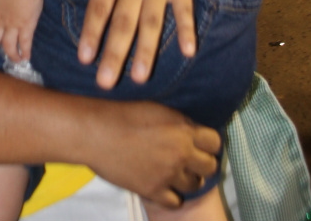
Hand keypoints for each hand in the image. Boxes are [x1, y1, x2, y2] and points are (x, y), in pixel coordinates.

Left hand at [41, 0, 199, 88]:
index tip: (83, 58)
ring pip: (152, 22)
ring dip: (147, 50)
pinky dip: (187, 29)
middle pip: (123, 23)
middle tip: (105, 83)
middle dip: (115, 54)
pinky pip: (185, 9)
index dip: (91, 33)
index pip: (98, 7)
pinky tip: (188, 53)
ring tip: (140, 77)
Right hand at [82, 99, 219, 207]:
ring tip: (173, 172)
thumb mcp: (156, 108)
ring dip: (186, 179)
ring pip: (195, 185)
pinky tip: (161, 185)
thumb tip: (191, 130)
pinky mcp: (154, 190)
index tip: (200, 144)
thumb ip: (177, 121)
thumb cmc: (121, 113)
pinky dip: (171, 195)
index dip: (208, 143)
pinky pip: (176, 201)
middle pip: (210, 166)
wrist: (96, 132)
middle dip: (202, 163)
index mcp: (182, 129)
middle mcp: (181, 153)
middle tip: (189, 161)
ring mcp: (168, 174)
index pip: (215, 142)